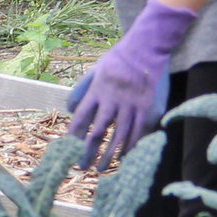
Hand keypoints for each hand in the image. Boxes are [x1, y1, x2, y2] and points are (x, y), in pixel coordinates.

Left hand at [65, 0, 195, 169]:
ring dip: (109, 155)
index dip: (74, 137)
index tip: (69, 151)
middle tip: (82, 168)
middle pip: (98, 131)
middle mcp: (113, 99)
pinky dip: (130, 147)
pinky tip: (124, 158)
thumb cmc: (119, 58)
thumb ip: (82, 89)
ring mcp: (132, 104)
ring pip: (119, 136)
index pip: (81, 118)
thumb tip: (69, 109)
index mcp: (98, 90)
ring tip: (101, 169)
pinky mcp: (148, 108)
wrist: (147, 46)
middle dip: (88, 152)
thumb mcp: (96, 69)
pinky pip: (139, 132)